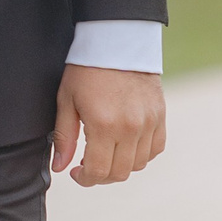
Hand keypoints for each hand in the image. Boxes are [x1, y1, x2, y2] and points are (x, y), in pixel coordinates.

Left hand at [51, 65, 165, 186]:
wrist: (117, 41)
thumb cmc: (87, 69)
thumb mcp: (67, 100)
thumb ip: (64, 137)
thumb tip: (60, 168)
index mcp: (103, 125)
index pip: (98, 171)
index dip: (85, 179)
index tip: (76, 173)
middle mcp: (130, 127)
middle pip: (119, 173)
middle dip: (101, 176)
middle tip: (88, 166)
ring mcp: (149, 122)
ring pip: (139, 164)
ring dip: (121, 166)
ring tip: (107, 154)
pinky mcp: (160, 115)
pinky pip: (156, 148)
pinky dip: (142, 154)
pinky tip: (126, 146)